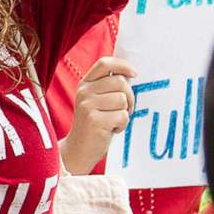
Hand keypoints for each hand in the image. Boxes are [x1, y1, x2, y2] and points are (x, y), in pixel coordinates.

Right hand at [62, 55, 136, 173]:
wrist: (79, 149)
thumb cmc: (95, 124)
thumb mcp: (97, 101)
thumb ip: (109, 86)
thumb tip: (130, 74)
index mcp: (85, 84)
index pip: (104, 64)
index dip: (122, 65)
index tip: (134, 74)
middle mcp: (84, 92)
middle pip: (120, 82)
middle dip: (129, 97)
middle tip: (123, 110)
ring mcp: (87, 106)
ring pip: (123, 100)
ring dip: (125, 113)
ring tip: (114, 121)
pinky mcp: (94, 121)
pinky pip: (122, 116)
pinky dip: (122, 125)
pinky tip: (111, 130)